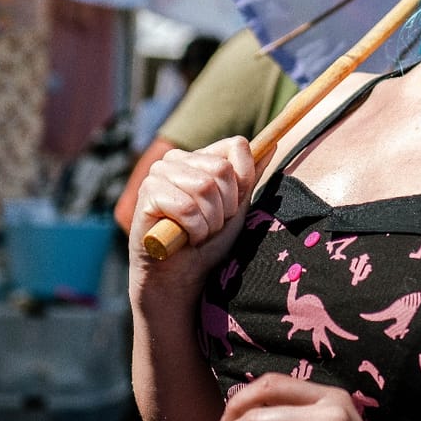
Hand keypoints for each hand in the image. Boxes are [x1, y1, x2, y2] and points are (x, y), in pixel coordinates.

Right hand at [128, 138, 255, 297]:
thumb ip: (249, 177)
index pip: (236, 146)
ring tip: (198, 232)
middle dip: (225, 207)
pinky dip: (194, 230)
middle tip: (211, 225)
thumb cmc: (209, 242)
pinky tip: (185, 238)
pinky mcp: (147, 193)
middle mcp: (175, 159)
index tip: (231, 207)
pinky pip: (186, 207)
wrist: (182, 275)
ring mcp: (158, 173)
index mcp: (198, 157)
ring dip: (210, 221)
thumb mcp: (236, 207)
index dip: (242, 181)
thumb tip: (272, 145)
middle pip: (222, 169)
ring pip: (204, 187)